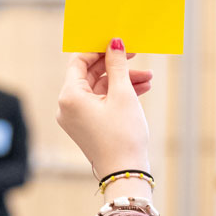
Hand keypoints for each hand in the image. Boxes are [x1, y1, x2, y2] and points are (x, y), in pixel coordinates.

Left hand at [56, 39, 152, 177]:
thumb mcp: (123, 94)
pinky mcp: (85, 125)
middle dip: (115, 64)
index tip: (118, 41)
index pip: (79, 61)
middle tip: (137, 54)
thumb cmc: (123, 135)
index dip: (98, 48)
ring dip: (121, 80)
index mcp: (69, 96)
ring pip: (98, 88)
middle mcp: (66, 106)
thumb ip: (118, 65)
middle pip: (89, 74)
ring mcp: (75, 117)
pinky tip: (141, 89)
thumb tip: (114, 42)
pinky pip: (99, 102)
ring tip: (148, 78)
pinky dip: (117, 95)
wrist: (125, 174)